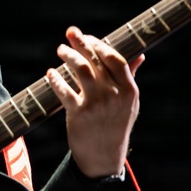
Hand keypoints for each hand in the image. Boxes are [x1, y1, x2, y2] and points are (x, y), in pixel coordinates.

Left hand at [46, 26, 144, 178]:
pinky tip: (50, 73)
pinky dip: (55, 79)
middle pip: (96, 60)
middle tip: (70, 33)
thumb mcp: (130, 104)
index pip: (115, 58)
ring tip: (60, 50)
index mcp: (129, 90)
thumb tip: (140, 55)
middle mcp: (114, 94)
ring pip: (80, 69)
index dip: (100, 44)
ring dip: (68, 55)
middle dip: (81, 42)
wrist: (104, 157)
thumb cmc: (116, 126)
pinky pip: (64, 90)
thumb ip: (131, 78)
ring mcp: (96, 104)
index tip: (89, 37)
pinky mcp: (79, 113)